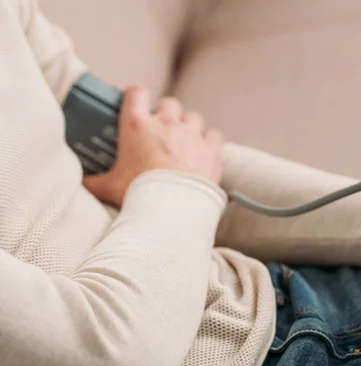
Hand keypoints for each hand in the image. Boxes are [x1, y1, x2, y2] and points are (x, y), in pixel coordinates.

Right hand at [83, 86, 223, 206]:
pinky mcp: (211, 150)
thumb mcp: (108, 188)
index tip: (135, 101)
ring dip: (189, 127)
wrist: (170, 210)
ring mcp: (192, 135)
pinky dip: (210, 141)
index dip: (135, 94)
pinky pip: (214, 134)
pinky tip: (205, 151)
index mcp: (137, 126)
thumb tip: (78, 183)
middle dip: (167, 113)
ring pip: (194, 117)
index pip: (136, 92)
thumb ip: (92, 182)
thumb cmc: (138, 195)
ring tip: (185, 143)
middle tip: (162, 130)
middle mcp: (167, 124)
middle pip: (170, 103)